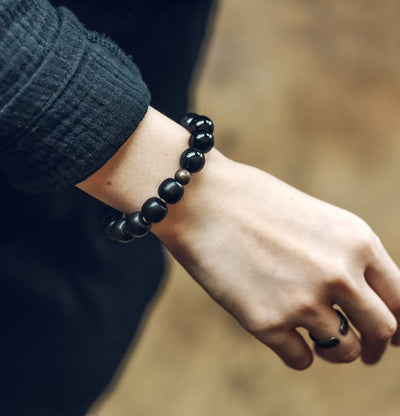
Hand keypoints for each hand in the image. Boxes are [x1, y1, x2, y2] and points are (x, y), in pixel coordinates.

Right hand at [154, 150, 399, 368]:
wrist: (201, 200)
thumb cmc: (254, 203)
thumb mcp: (315, 220)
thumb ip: (345, 257)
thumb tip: (362, 300)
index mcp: (357, 240)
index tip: (393, 338)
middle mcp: (339, 273)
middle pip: (382, 331)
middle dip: (373, 347)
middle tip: (362, 350)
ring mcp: (303, 300)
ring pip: (342, 351)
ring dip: (334, 350)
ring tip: (316, 337)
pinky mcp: (266, 322)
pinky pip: (301, 359)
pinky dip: (297, 353)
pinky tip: (282, 333)